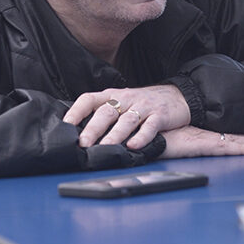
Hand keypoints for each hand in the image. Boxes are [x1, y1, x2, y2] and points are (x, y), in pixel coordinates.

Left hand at [64, 85, 190, 149]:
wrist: (177, 96)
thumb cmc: (142, 104)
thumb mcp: (121, 103)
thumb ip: (103, 115)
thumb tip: (77, 135)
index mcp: (112, 96)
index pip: (90, 99)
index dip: (76, 111)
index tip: (65, 126)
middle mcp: (126, 99)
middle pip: (106, 112)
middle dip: (93, 128)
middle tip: (83, 143)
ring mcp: (143, 107)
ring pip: (127, 120)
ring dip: (115, 135)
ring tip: (105, 148)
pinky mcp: (160, 115)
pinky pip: (150, 126)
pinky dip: (142, 137)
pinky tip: (134, 146)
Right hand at [159, 126, 243, 158]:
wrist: (147, 136)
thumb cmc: (160, 139)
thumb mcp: (180, 145)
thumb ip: (191, 146)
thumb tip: (197, 150)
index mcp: (207, 138)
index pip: (234, 138)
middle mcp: (211, 138)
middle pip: (242, 139)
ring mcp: (208, 140)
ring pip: (240, 142)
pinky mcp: (204, 145)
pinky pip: (228, 147)